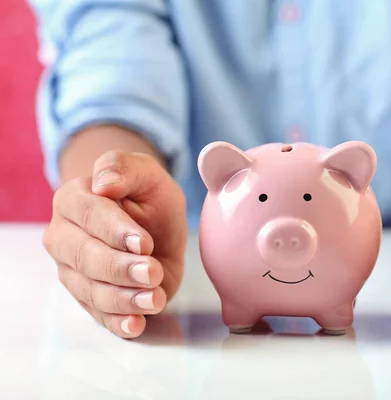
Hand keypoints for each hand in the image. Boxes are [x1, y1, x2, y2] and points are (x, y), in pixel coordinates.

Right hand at [43, 151, 186, 337]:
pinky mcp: (91, 298)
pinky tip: (136, 324)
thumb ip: (123, 167)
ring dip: (124, 298)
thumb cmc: (147, 196)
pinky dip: (118, 322)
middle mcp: (64, 237)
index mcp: (73, 200)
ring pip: (92, 290)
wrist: (155, 224)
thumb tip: (104, 184)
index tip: (144, 242)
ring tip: (155, 298)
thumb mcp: (145, 173)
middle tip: (153, 271)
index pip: (88, 215)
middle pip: (85, 257)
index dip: (115, 230)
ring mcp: (73, 271)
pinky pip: (99, 314)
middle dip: (120, 268)